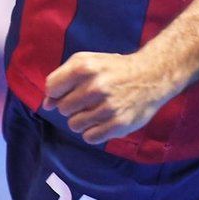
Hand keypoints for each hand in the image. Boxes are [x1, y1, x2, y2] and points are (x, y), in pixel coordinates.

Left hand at [42, 51, 176, 145]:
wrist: (152, 76)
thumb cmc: (115, 69)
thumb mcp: (89, 62)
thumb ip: (64, 79)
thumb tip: (46, 104)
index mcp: (84, 66)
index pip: (52, 88)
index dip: (56, 93)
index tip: (68, 92)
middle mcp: (95, 86)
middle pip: (63, 108)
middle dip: (72, 106)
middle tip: (88, 100)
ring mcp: (107, 106)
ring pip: (74, 125)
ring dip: (82, 120)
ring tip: (96, 110)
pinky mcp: (118, 124)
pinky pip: (90, 137)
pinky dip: (93, 132)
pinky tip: (103, 121)